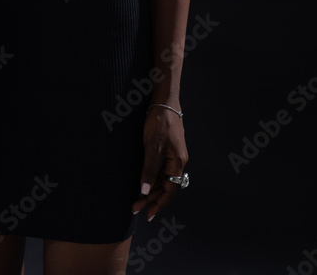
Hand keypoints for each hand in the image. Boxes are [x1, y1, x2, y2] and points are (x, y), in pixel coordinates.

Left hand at [131, 106, 187, 220]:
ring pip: (164, 178)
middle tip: (136, 208)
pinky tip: (145, 182)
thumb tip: (144, 191)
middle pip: (166, 186)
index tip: (146, 214)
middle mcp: (179, 161)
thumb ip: (149, 169)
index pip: (169, 190)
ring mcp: (175, 155)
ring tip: (139, 199)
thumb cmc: (160, 122)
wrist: (165, 102)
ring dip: (151, 189)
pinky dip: (154, 177)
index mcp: (178, 162)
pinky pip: (162, 169)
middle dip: (151, 198)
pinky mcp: (169, 149)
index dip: (158, 203)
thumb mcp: (152, 146)